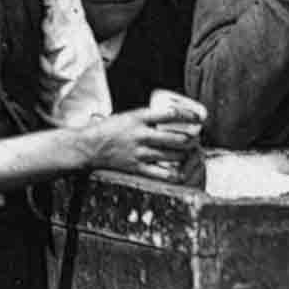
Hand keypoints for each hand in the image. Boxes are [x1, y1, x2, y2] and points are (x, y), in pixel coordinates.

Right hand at [87, 92, 205, 180]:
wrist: (90, 146)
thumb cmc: (110, 129)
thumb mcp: (129, 116)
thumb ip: (148, 118)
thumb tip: (172, 118)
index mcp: (140, 117)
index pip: (170, 114)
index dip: (188, 116)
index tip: (199, 118)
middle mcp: (142, 134)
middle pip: (177, 138)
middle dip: (191, 140)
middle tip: (195, 139)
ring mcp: (140, 153)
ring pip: (173, 155)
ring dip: (186, 155)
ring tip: (190, 153)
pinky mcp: (137, 168)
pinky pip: (163, 174)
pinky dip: (176, 174)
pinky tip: (182, 172)